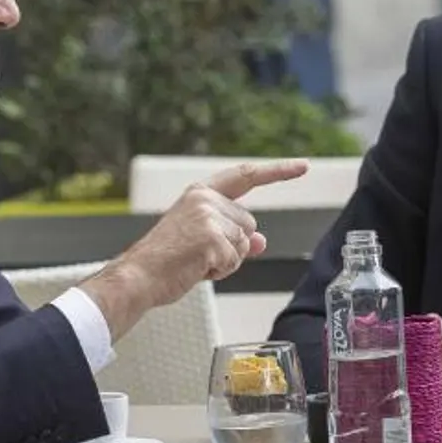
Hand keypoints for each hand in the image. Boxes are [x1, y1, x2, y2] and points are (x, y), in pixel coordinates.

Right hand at [87, 160, 308, 337]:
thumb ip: (234, 236)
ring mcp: (209, 217)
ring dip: (226, 261)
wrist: (139, 277)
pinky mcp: (212, 238)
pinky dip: (220, 271)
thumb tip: (261, 241)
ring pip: (244, 244)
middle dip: (233, 246)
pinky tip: (196, 268)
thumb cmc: (165, 260)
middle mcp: (205, 199)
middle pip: (249, 225)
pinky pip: (235, 260)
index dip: (277, 171)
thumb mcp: (203, 241)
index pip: (246, 176)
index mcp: (200, 193)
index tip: (303, 165)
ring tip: (195, 261)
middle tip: (199, 254)